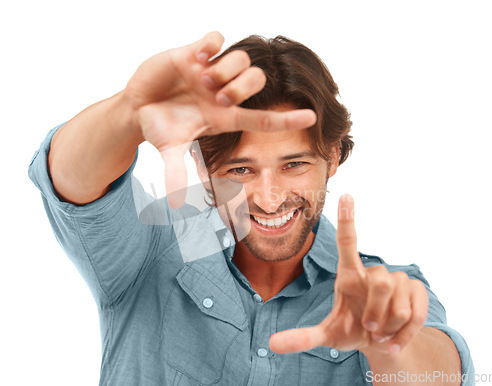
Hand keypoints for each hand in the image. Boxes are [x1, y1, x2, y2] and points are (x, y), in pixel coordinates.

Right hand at [123, 32, 316, 206]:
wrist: (139, 107)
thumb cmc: (160, 128)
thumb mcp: (169, 148)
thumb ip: (176, 170)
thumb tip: (176, 201)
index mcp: (225, 117)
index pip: (264, 119)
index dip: (288, 119)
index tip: (312, 117)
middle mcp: (224, 93)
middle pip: (257, 81)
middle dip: (242, 89)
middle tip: (217, 98)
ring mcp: (210, 71)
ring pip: (242, 59)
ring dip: (226, 70)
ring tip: (201, 79)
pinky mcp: (194, 53)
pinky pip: (216, 38)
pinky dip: (212, 44)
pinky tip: (198, 56)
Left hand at [269, 194, 427, 354]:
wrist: (382, 345)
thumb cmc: (352, 331)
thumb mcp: (328, 337)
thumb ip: (302, 338)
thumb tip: (272, 343)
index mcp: (349, 275)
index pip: (347, 242)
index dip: (347, 219)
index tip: (345, 195)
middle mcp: (373, 272)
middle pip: (380, 283)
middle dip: (375, 313)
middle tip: (369, 328)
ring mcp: (398, 280)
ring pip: (398, 301)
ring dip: (389, 325)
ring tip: (381, 332)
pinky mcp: (417, 291)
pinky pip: (415, 313)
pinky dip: (405, 334)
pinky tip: (395, 341)